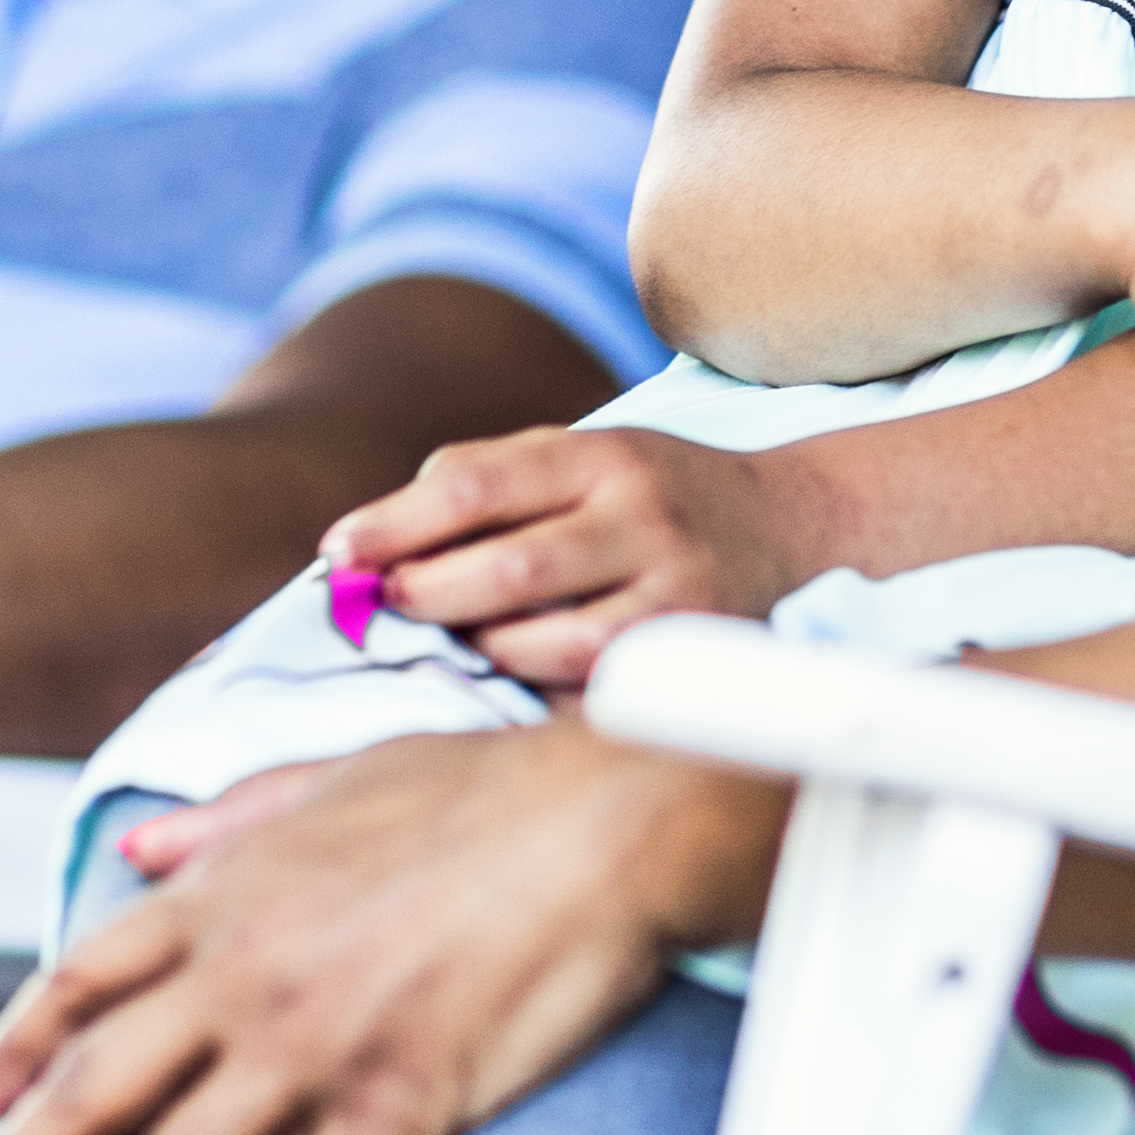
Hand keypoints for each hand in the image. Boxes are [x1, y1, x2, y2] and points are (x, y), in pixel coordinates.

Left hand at [0, 722, 769, 1134]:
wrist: (609, 817)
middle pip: (87, 1099)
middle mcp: (243, 974)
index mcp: (226, 895)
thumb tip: (141, 846)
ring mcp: (313, 1047)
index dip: (11, 1057)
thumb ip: (229, 821)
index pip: (81, 988)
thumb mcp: (336, 777)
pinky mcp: (397, 1106)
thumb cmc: (491, 788)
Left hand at [317, 425, 831, 688]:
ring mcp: (673, 585)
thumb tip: (380, 532)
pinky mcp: (691, 648)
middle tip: (383, 606)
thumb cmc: (653, 496)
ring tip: (456, 637)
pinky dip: (534, 678)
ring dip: (478, 644)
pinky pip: (589, 681)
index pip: (475, 484)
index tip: (338, 553)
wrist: (796, 525)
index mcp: (599, 453)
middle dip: (425, 593)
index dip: (394, 523)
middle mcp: (641, 513)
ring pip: (544, 635)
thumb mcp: (582, 456)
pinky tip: (516, 667)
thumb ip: (488, 479)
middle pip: (505, 565)